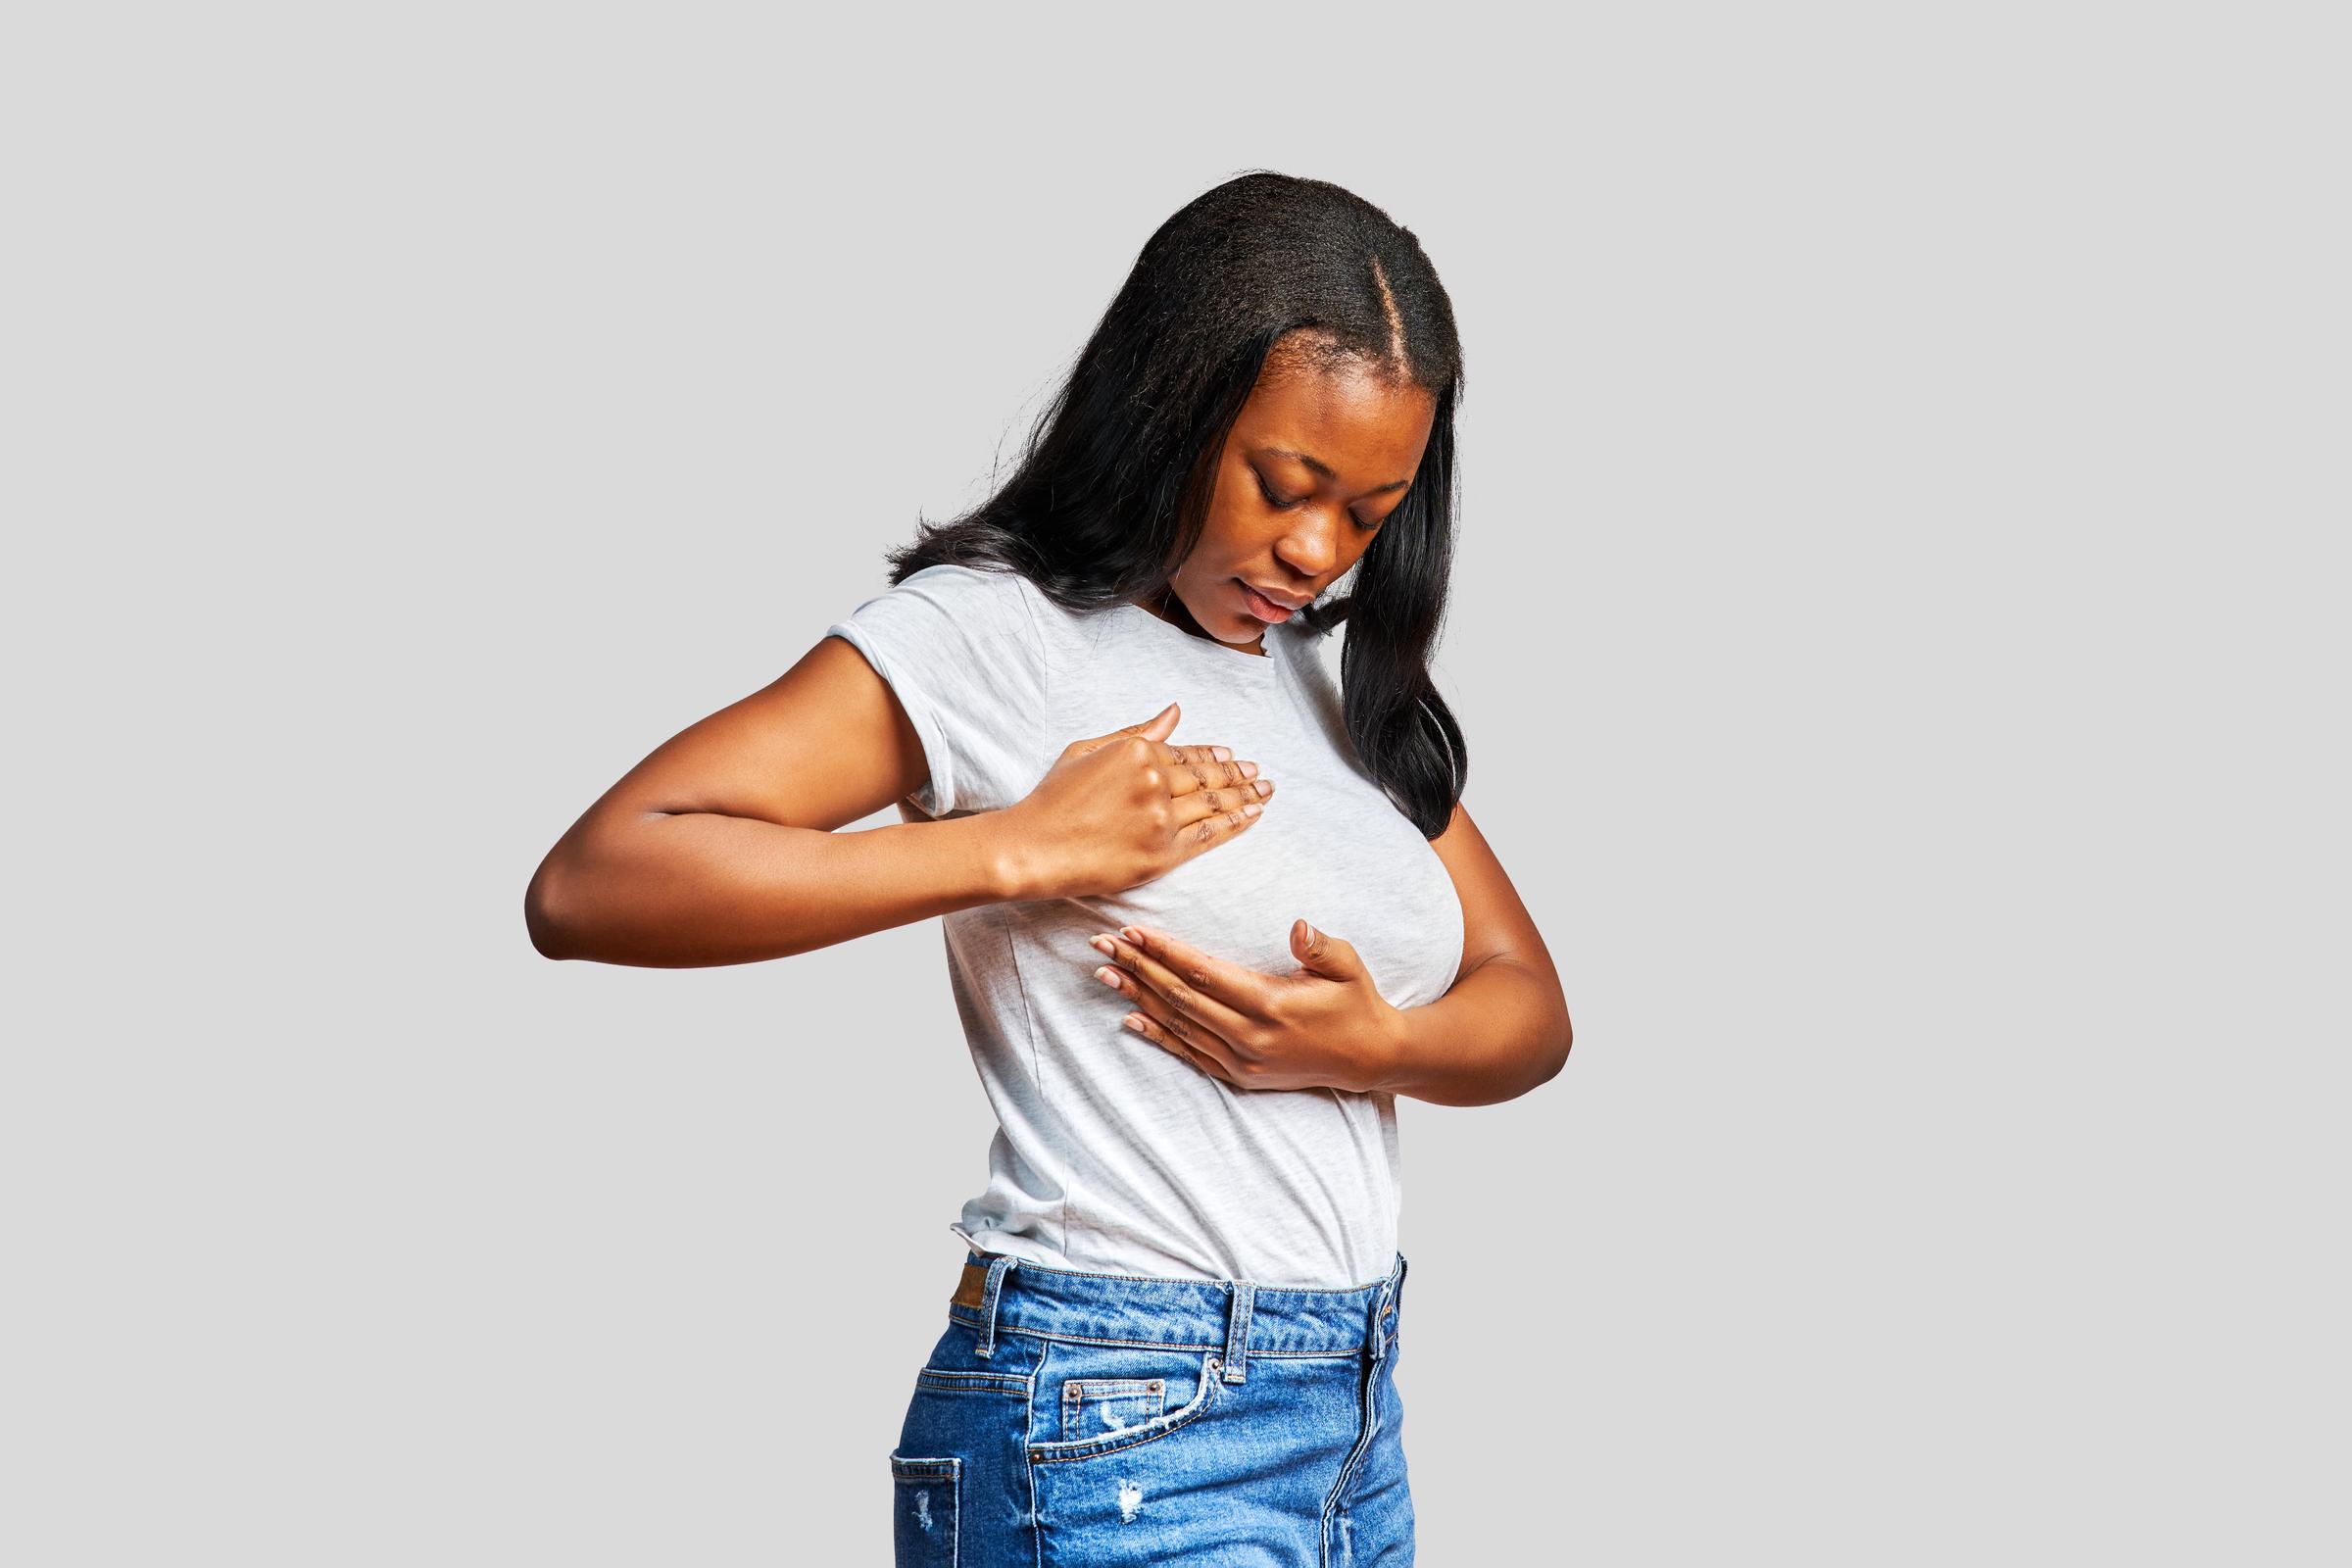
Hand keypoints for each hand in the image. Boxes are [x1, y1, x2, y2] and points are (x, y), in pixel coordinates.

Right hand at [996, 702, 1275, 900]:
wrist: (1032, 848)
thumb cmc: (1051, 799)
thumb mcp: (1087, 751)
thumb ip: (1135, 733)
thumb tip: (1173, 712)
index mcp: (1136, 751)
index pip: (1186, 752)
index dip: (1214, 755)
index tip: (1233, 755)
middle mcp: (1154, 781)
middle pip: (1207, 776)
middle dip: (1238, 774)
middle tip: (1259, 773)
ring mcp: (1161, 818)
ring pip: (1214, 803)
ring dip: (1245, 795)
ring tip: (1265, 790)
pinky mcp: (1163, 853)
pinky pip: (1209, 835)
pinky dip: (1236, 823)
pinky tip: (1253, 814)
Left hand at [1085, 919, 1403, 1094]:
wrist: (1369, 1058)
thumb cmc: (1355, 1002)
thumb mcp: (1348, 967)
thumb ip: (1320, 947)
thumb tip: (1299, 926)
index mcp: (1272, 1004)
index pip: (1204, 973)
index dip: (1165, 950)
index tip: (1134, 930)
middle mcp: (1250, 1036)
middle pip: (1180, 997)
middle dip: (1138, 967)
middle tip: (1103, 944)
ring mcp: (1242, 1060)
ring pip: (1178, 1024)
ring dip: (1138, 998)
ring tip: (1105, 973)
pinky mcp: (1239, 1075)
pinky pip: (1189, 1053)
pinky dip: (1157, 1036)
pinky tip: (1130, 1020)